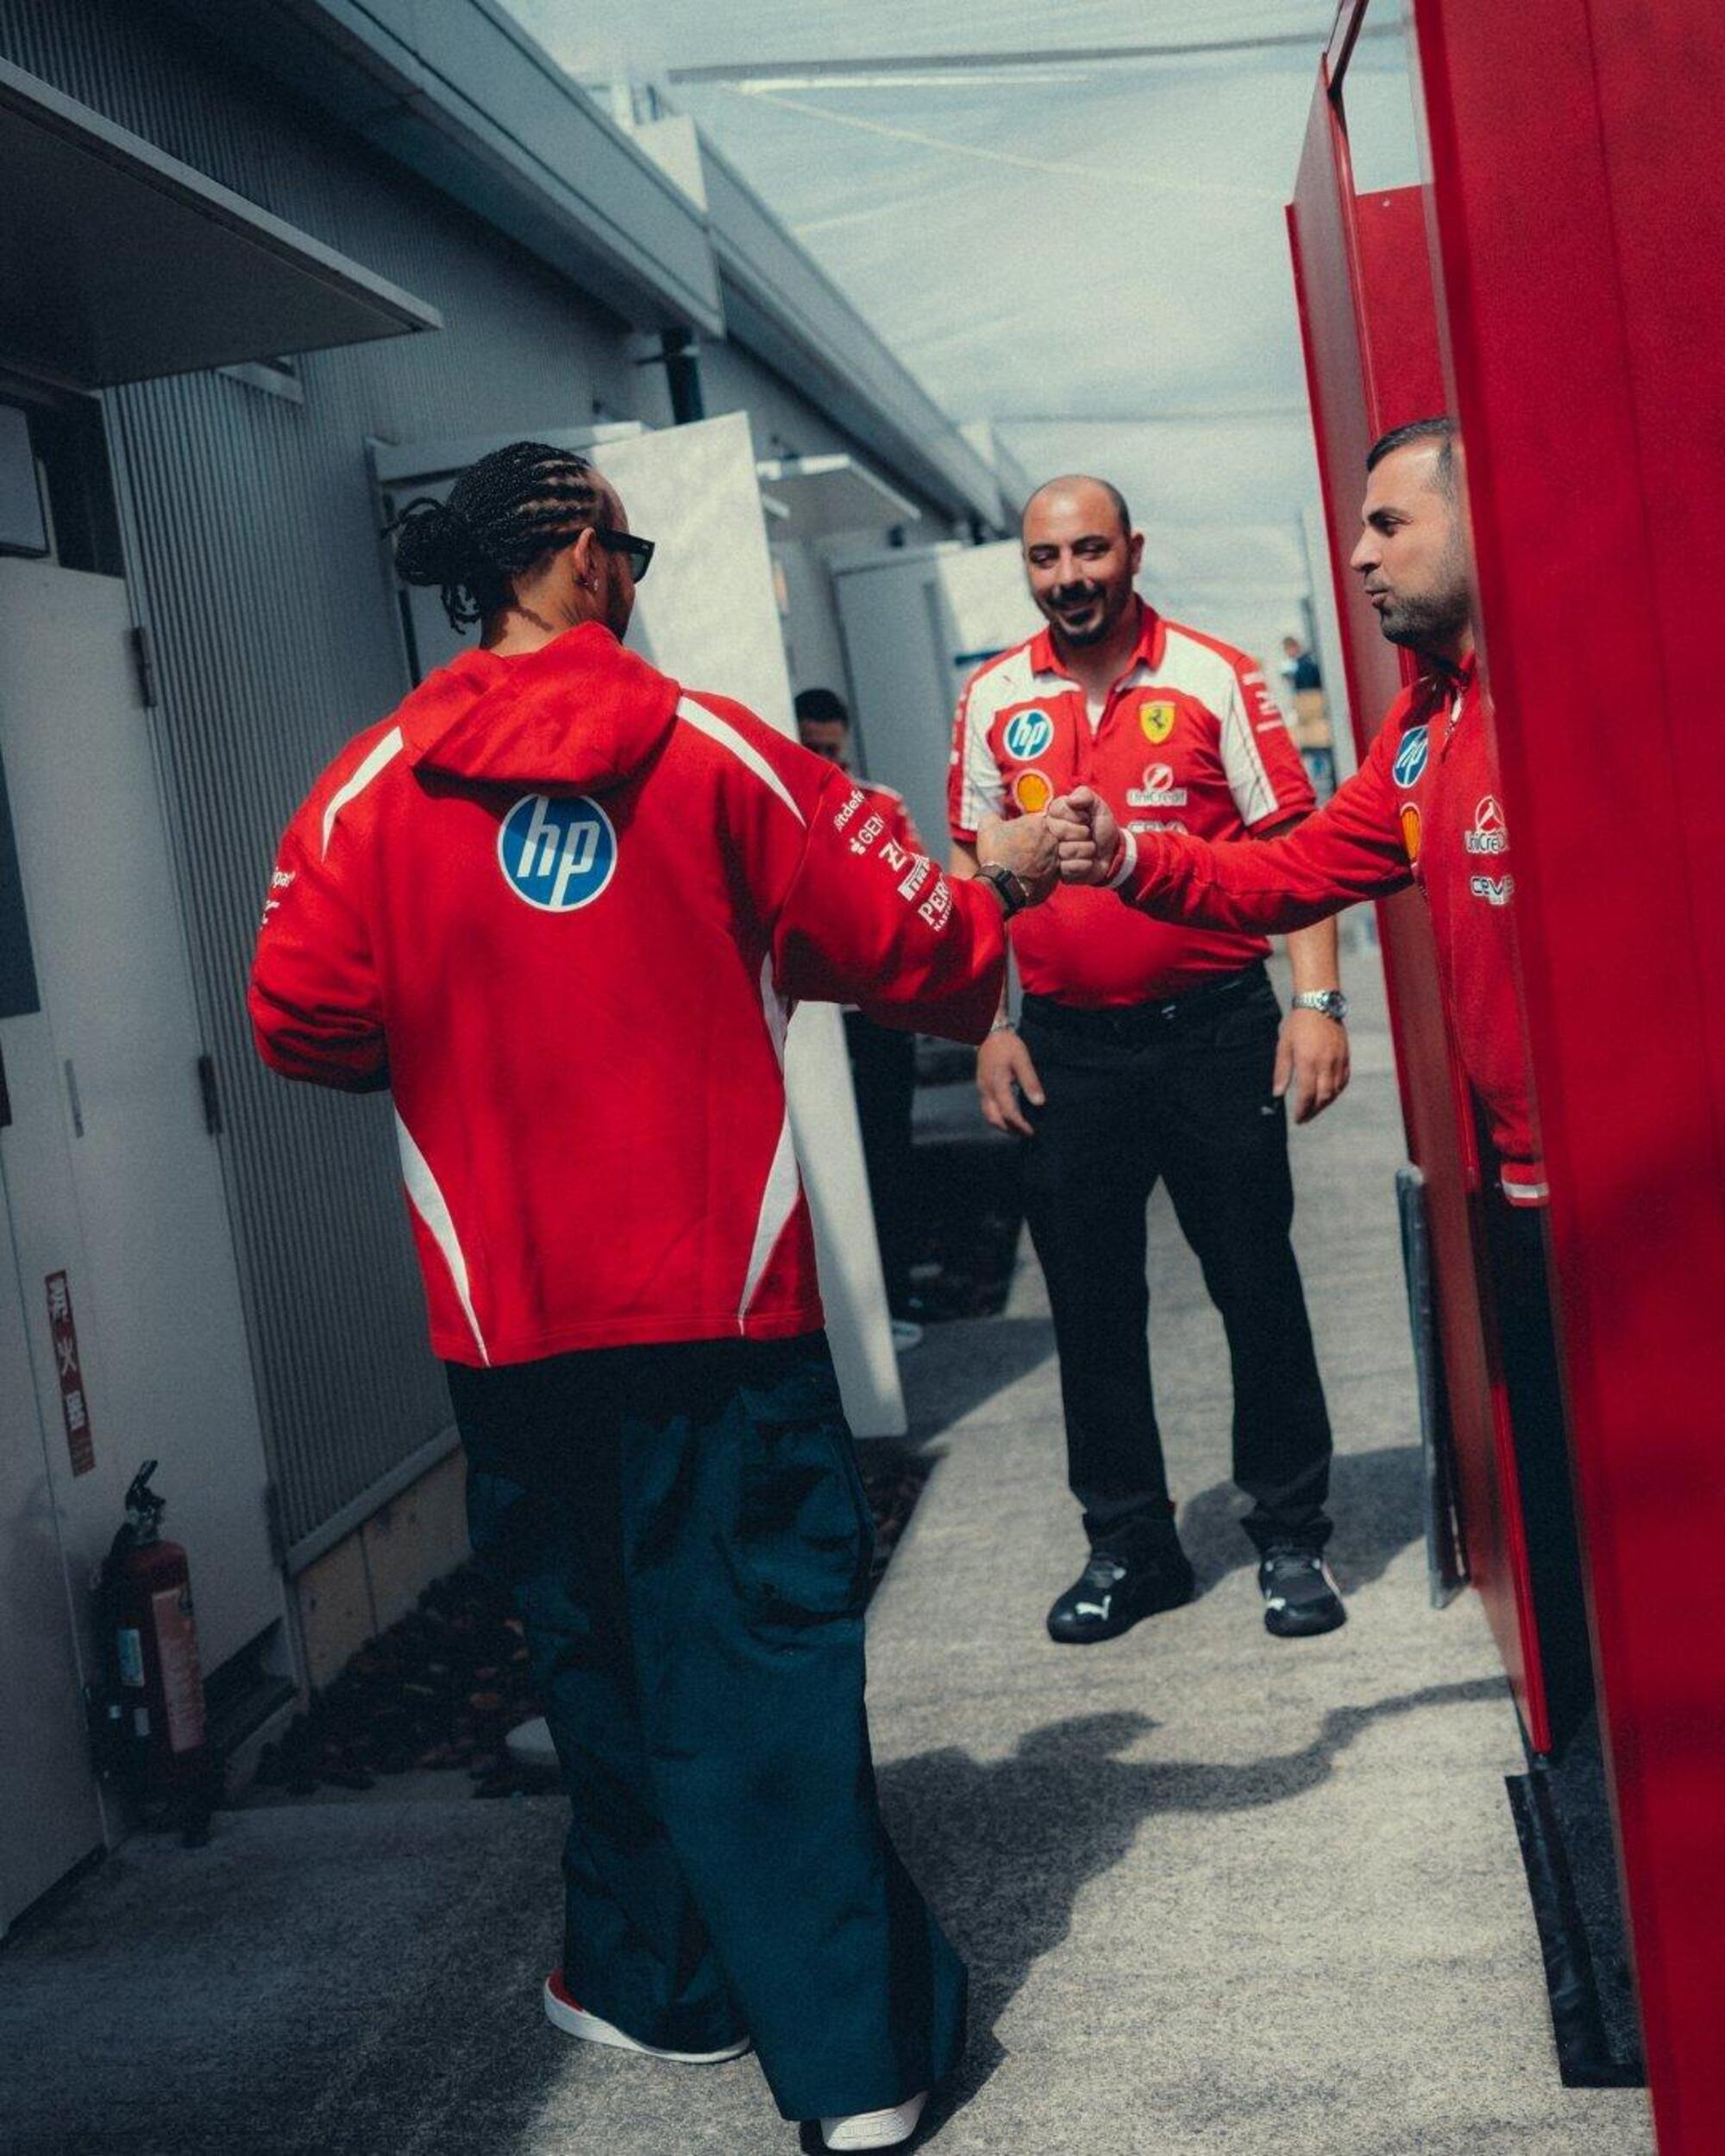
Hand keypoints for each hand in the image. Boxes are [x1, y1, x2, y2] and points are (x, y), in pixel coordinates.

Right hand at [976, 812, 1057, 904]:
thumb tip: (995, 816)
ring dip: (1038, 859)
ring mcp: (1056, 860)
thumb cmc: (996, 853)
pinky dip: (1040, 875)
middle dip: (1034, 843)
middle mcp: (1053, 840)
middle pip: (1044, 838)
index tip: (1015, 836)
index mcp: (1039, 823)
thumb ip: (993, 816)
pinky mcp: (1055, 878)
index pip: (1035, 821)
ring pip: (1048, 856)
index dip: (1024, 829)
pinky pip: (1049, 873)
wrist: (1002, 885)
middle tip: (1019, 852)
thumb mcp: (987, 826)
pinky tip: (1027, 877)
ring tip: (1022, 866)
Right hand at [976, 1025, 1044, 1136]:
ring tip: (1018, 1127)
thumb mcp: (1022, 1060)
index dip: (1020, 1125)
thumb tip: (1039, 1103)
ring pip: (989, 1115)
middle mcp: (987, 1090)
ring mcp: (982, 1089)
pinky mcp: (981, 1087)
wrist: (989, 1034)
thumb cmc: (1007, 1046)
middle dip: (1010, 1129)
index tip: (1031, 1131)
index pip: (1008, 1113)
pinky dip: (997, 1117)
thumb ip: (1030, 1081)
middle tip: (1025, 1133)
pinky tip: (1008, 1115)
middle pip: (995, 1119)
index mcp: (997, 1085)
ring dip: (1002, 1125)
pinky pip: (987, 1108)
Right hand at [1047, 787, 1122, 884]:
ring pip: (1066, 851)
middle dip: (1083, 833)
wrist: (1113, 853)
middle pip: (1060, 832)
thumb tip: (1071, 800)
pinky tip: (1086, 861)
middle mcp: (1049, 834)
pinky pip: (1070, 868)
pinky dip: (1084, 865)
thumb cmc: (1101, 827)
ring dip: (1086, 849)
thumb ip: (1085, 795)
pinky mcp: (1059, 872)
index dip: (1077, 816)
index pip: (1058, 810)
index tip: (1086, 819)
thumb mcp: (1097, 806)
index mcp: (1054, 815)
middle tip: (1088, 835)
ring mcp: (1051, 854)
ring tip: (1089, 849)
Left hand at [1273, 1009, 1350, 1124]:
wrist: (1319, 1004)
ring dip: (1325, 1103)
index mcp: (1308, 1061)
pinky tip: (1328, 1094)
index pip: (1307, 1094)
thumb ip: (1282, 1072)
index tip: (1297, 1119)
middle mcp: (1326, 1063)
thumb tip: (1277, 1093)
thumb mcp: (1284, 1046)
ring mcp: (1338, 1060)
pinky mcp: (1346, 1057)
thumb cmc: (1298, 1025)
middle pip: (1323, 1096)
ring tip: (1314, 1108)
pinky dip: (1337, 1091)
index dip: (1303, 1110)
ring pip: (1335, 1091)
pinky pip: (1344, 1080)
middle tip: (1305, 1118)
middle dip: (1314, 1111)